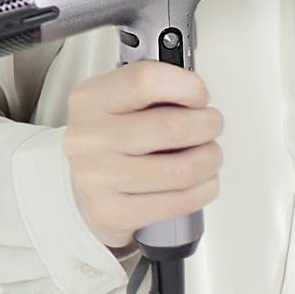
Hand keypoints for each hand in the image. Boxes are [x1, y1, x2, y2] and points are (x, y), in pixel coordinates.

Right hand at [63, 60, 224, 252]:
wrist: (83, 193)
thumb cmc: (110, 144)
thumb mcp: (116, 104)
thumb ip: (153, 93)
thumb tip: (196, 92)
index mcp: (91, 100)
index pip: (147, 80)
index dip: (187, 86)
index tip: (198, 95)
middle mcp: (89, 137)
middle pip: (173, 127)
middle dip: (208, 125)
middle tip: (210, 125)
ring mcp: (98, 177)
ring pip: (183, 169)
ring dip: (210, 160)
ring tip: (208, 155)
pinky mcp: (112, 212)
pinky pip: (179, 202)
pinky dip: (203, 190)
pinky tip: (200, 182)